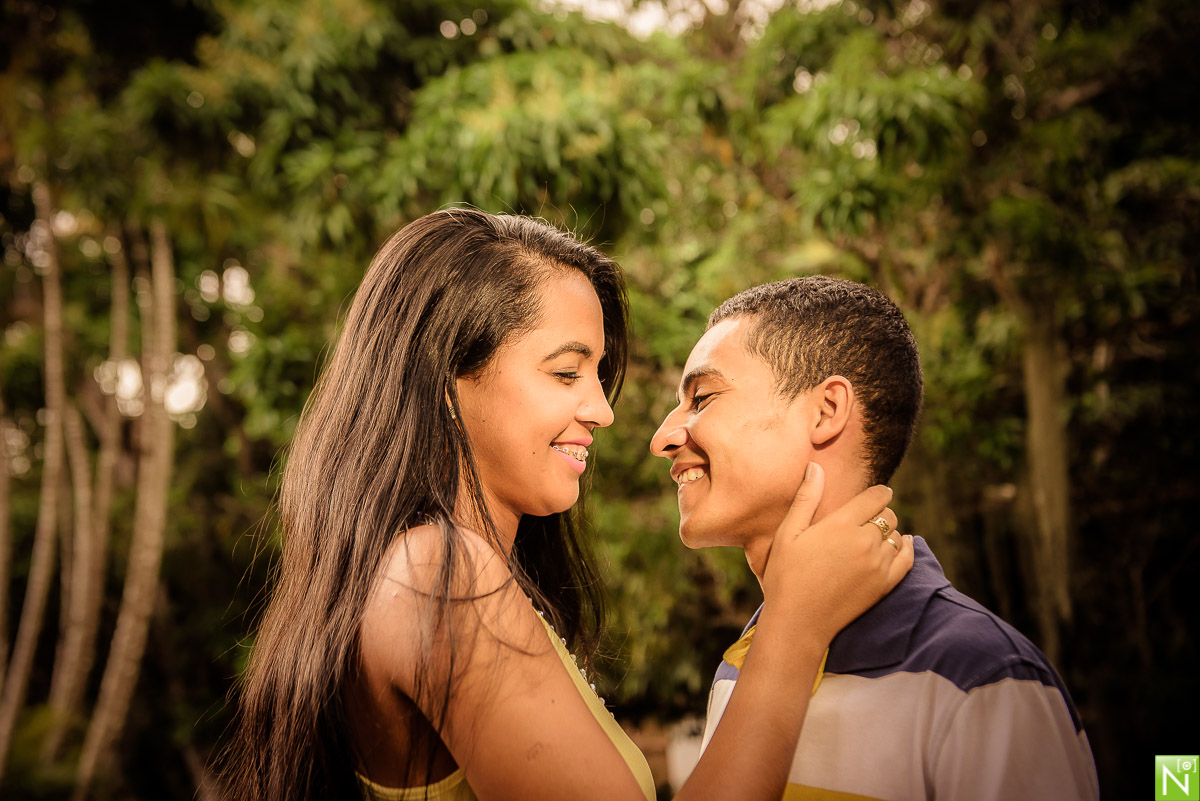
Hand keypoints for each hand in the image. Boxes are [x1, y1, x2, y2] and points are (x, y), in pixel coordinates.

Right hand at [759, 463, 912, 647]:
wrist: (798, 621)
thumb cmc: (786, 575)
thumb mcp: (788, 533)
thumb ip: (806, 498)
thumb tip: (816, 467)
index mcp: (840, 524)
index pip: (875, 497)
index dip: (878, 492)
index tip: (877, 493)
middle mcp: (864, 541)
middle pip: (888, 515)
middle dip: (881, 512)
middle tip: (868, 518)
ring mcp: (877, 564)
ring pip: (898, 535)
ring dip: (889, 532)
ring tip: (875, 536)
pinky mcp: (884, 585)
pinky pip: (907, 558)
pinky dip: (907, 548)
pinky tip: (903, 544)